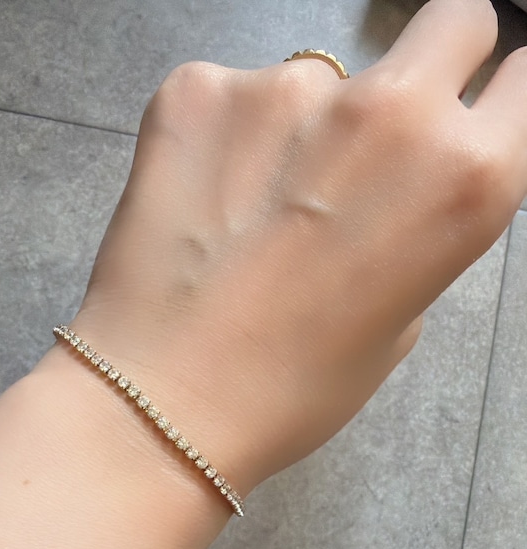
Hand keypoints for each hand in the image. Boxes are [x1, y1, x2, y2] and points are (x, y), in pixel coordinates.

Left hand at [66, 0, 526, 495]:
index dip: (496, 96)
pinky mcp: (199, 88)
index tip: (473, 109)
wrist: (164, 403)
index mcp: (465, 179)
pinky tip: (199, 205)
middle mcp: (392, 110)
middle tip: (378, 135)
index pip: (523, 78)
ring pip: (322, 77)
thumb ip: (415, 236)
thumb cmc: (294, 390)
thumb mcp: (397, 325)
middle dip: (434, 63)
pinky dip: (225, 139)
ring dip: (304, 127)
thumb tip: (392, 197)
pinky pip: (232, 96)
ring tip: (251, 212)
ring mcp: (289, 86)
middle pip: (451, 21)